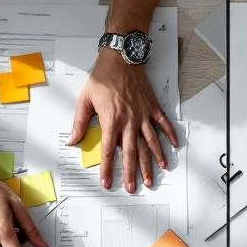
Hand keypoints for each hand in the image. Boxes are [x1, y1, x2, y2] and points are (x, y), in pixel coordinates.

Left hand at [68, 51, 177, 192]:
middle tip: (132, 188)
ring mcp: (143, 115)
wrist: (120, 58)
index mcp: (111, 121)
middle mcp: (129, 122)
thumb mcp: (85, 99)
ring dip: (152, 161)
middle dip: (131, 173)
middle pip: (131, 153)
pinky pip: (163, 124)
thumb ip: (79, 122)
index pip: (108, 151)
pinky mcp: (152, 107)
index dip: (107, 169)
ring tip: (153, 176)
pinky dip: (169, 135)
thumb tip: (72, 140)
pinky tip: (173, 147)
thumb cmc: (102, 77)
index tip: (107, 183)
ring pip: (149, 143)